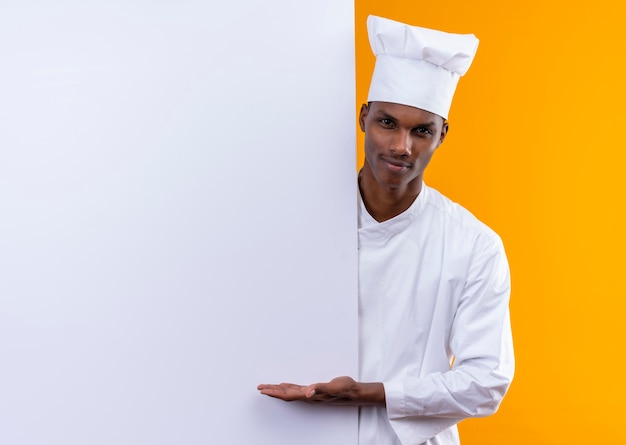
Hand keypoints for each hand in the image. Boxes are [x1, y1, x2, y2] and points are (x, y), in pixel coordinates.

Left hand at [257, 376, 384, 405]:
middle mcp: (308, 395)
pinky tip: (285, 385)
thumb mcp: (333, 387)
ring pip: (290, 392)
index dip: (274, 392)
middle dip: (272, 391)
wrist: (354, 392)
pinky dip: (288, 387)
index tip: (263, 390)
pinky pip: (297, 389)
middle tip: (260, 388)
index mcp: (309, 395)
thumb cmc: (344, 389)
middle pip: (285, 394)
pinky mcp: (314, 390)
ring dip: (278, 390)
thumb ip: (320, 388)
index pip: (287, 394)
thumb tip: (308, 392)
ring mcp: (310, 393)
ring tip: (267, 387)